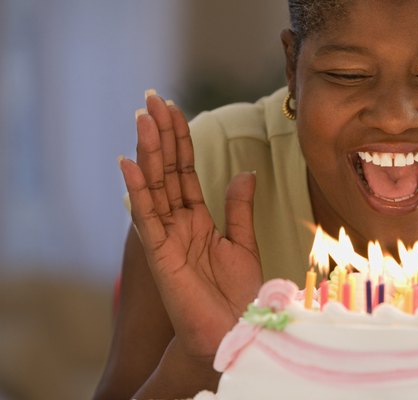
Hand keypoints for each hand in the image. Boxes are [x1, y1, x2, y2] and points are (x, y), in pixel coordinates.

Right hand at [119, 90, 262, 360]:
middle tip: (152, 99)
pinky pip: (147, 218)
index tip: (174, 109)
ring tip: (143, 118)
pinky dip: (138, 191)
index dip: (180, 141)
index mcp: (198, 218)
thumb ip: (239, 208)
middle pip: (167, 172)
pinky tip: (129, 163)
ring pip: (155, 187)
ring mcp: (167, 237)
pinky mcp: (160, 255)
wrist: (235, 329)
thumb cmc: (239, 293)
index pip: (185, 171)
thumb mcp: (243, 243)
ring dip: (148, 152)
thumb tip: (245, 171)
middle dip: (161, 135)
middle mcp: (178, 223)